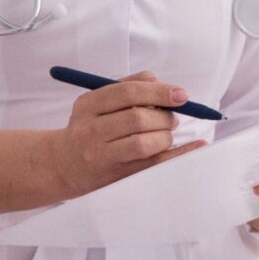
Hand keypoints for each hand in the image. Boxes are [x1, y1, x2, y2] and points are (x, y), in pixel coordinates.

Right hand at [48, 70, 205, 198]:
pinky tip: (196, 147)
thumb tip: (161, 83)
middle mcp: (90, 130)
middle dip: (164, 116)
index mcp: (88, 105)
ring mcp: (101, 156)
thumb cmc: (88, 128)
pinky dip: (178, 155)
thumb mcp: (96, 103)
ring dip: (165, 136)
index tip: (181, 95)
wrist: (62, 165)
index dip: (158, 92)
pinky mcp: (115, 176)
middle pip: (137, 118)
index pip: (127, 93)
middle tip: (172, 118)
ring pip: (144, 143)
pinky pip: (152, 164)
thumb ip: (126, 87)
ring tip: (165, 134)